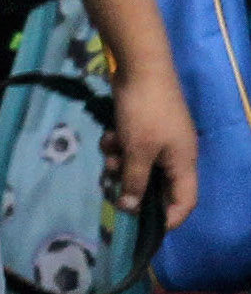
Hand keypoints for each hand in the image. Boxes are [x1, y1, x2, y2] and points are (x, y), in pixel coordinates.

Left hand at [103, 65, 198, 230]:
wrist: (140, 66)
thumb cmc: (144, 113)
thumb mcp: (138, 151)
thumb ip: (135, 182)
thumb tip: (130, 209)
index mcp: (184, 163)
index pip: (184, 202)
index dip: (168, 218)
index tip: (143, 226)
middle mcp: (176, 153)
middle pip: (156, 184)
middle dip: (132, 185)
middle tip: (111, 187)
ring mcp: (160, 138)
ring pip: (139, 165)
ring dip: (120, 163)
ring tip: (108, 154)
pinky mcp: (145, 125)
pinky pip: (132, 146)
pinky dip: (119, 144)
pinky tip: (108, 135)